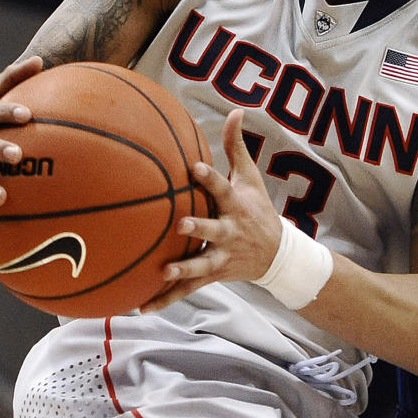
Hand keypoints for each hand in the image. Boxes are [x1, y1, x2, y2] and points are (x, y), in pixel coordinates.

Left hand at [142, 109, 283, 310]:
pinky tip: (140, 306)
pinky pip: (187, 289)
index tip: (193, 166)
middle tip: (180, 225)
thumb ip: (237, 146)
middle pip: (213, 230)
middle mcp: (229, 232)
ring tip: (164, 271)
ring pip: (201, 265)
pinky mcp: (212, 275)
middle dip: (198, 228)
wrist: (276, 254)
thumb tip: (235, 110)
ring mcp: (221, 257)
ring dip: (184, 269)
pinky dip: (165, 299)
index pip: (223, 189)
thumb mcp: (250, 178)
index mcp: (236, 206)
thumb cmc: (256, 209)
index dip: (209, 178)